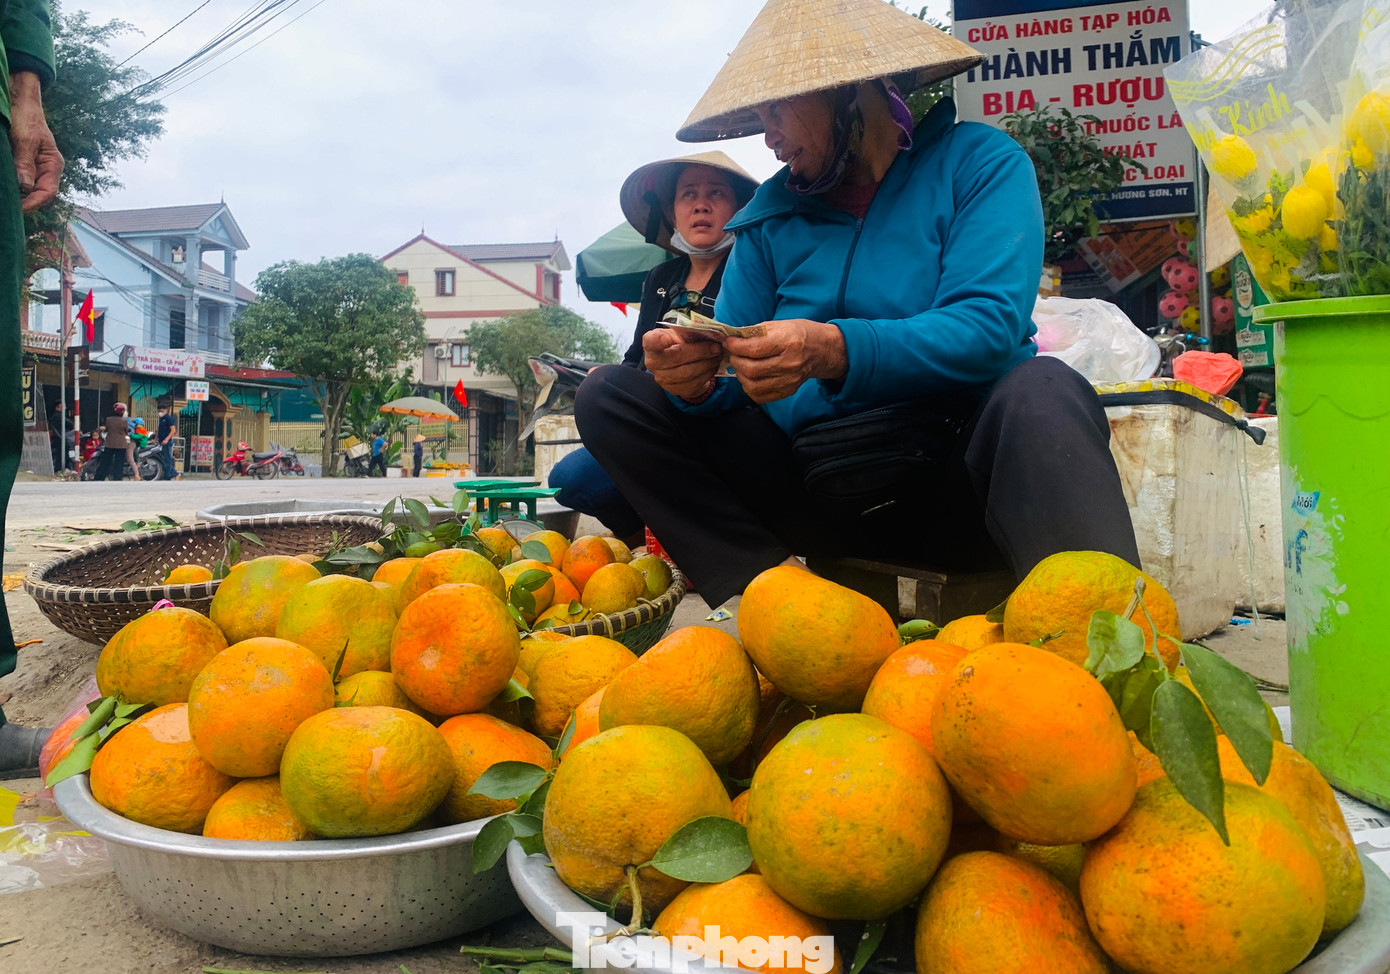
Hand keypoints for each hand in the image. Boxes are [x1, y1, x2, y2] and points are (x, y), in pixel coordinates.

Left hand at [9, 73, 61, 211]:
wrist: (21, 102)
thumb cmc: (27, 119)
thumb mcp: (25, 141)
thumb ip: (25, 164)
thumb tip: (25, 188)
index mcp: (53, 165)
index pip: (48, 192)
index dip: (34, 203)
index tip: (19, 209)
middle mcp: (47, 169)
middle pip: (39, 193)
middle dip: (25, 202)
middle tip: (8, 207)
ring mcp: (36, 167)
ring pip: (29, 188)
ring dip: (18, 195)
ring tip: (6, 199)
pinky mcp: (24, 163)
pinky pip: (21, 179)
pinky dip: (14, 185)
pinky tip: (6, 188)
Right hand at [642, 327, 724, 401]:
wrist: (677, 366)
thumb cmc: (677, 345)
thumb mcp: (678, 334)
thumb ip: (686, 331)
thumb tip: (705, 330)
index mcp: (652, 345)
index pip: (651, 342)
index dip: (659, 340)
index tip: (667, 338)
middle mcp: (654, 363)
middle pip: (677, 357)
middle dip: (700, 351)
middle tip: (715, 346)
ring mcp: (664, 379)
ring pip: (689, 372)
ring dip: (707, 362)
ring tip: (718, 354)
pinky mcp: (677, 390)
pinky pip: (695, 382)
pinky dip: (708, 372)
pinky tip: (714, 364)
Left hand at [724, 318, 847, 403]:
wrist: (821, 350)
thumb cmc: (799, 334)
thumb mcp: (779, 325)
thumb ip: (755, 333)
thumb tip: (733, 338)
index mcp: (788, 342)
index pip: (754, 349)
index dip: (736, 346)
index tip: (728, 342)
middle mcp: (789, 364)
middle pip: (751, 369)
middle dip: (736, 360)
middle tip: (734, 354)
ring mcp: (789, 380)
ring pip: (753, 385)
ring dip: (741, 375)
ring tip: (741, 365)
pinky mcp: (787, 391)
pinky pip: (760, 396)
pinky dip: (749, 387)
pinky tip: (750, 377)